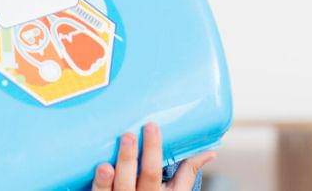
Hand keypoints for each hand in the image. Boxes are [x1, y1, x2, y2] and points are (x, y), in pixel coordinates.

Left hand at [91, 122, 216, 190]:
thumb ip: (187, 172)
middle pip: (135, 179)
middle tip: (128, 135)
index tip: (151, 126)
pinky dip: (100, 183)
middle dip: (131, 158)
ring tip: (109, 156)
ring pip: (118, 187)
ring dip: (114, 171)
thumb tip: (210, 152)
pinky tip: (101, 168)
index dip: (153, 150)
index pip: (154, 172)